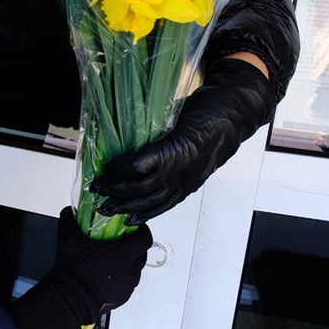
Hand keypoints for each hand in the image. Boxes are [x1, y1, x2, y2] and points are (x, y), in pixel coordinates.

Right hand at [4, 207, 151, 328]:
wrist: (70, 297)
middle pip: (141, 253)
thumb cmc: (73, 269)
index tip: (134, 228)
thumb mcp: (68, 237)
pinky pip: (127, 283)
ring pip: (135, 269)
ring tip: (112, 259)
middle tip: (120, 242)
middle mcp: (130, 269)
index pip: (145, 238)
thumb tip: (70, 212)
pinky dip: (122, 277)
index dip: (142, 231)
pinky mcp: (123, 296)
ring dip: (128, 262)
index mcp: (123, 253)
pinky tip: (107, 274)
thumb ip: (69, 219)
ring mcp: (128, 285)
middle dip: (134, 246)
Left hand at [94, 57, 274, 224]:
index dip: (117, 170)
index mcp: (175, 149)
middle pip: (141, 189)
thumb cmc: (205, 109)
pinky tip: (131, 219)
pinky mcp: (191, 185)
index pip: (138, 167)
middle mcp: (181, 171)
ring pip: (152, 201)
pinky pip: (167, 205)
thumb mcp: (172, 112)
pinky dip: (148, 213)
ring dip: (126, 207)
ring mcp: (187, 181)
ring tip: (106, 209)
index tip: (103, 168)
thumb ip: (151, 129)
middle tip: (96, 190)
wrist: (233, 116)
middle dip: (115, 192)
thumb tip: (121, 135)